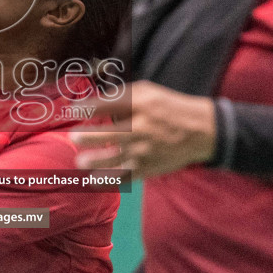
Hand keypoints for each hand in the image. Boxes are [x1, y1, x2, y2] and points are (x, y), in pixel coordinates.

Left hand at [70, 81, 216, 179]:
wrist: (200, 131)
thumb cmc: (168, 108)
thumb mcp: (148, 92)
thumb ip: (120, 97)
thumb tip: (91, 105)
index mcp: (142, 105)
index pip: (109, 106)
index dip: (87, 108)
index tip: (72, 110)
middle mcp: (143, 128)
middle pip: (110, 135)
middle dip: (89, 137)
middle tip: (74, 138)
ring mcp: (146, 151)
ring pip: (115, 159)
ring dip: (95, 162)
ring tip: (81, 162)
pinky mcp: (148, 168)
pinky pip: (125, 176)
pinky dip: (109, 179)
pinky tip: (94, 180)